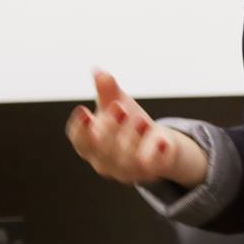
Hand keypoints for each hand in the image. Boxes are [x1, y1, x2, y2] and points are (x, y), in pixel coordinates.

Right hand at [66, 69, 205, 186]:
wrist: (155, 143)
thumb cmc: (126, 122)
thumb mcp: (115, 103)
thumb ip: (107, 90)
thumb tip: (99, 72)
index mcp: (90, 146)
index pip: (80, 140)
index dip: (80, 127)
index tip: (84, 110)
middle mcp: (105, 162)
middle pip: (103, 150)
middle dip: (111, 128)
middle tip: (120, 106)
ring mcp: (128, 171)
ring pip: (127, 161)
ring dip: (133, 139)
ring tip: (142, 120)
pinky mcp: (151, 172)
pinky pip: (154, 167)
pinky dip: (158, 154)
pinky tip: (163, 139)